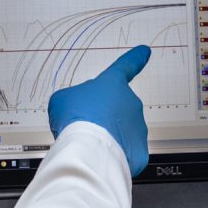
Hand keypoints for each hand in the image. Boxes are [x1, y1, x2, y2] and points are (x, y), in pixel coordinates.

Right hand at [48, 45, 152, 174]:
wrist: (87, 148)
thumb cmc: (75, 118)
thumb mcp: (63, 98)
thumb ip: (75, 99)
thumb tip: (79, 110)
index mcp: (113, 84)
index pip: (125, 66)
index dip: (135, 58)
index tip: (144, 51)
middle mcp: (131, 103)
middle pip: (116, 109)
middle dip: (103, 118)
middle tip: (85, 126)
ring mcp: (138, 127)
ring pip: (121, 133)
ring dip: (107, 137)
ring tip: (91, 143)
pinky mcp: (140, 150)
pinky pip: (125, 152)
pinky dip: (113, 156)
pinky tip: (100, 156)